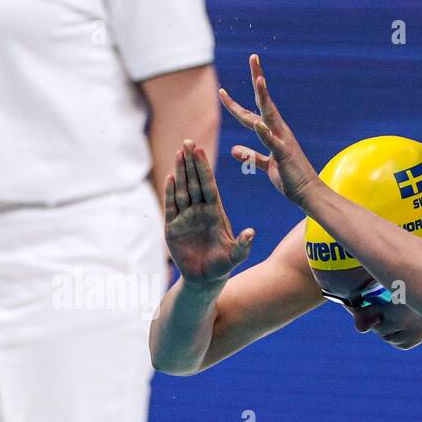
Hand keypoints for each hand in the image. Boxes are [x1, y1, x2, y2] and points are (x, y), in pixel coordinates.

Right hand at [164, 139, 254, 285]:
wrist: (205, 279)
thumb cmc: (223, 266)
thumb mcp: (236, 256)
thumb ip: (243, 244)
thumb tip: (251, 232)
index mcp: (215, 212)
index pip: (209, 186)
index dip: (204, 169)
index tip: (201, 151)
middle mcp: (199, 211)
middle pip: (194, 182)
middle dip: (191, 163)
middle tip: (187, 142)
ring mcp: (185, 217)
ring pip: (182, 190)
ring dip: (180, 172)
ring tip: (178, 154)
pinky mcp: (172, 227)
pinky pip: (171, 207)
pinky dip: (169, 193)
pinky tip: (169, 178)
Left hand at [220, 54, 320, 203]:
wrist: (309, 193)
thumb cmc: (289, 179)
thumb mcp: (266, 166)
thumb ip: (251, 156)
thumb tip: (234, 149)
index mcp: (272, 133)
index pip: (252, 112)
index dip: (235, 103)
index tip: (221, 90)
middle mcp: (278, 131)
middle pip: (263, 102)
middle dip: (258, 79)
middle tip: (253, 58)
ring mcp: (282, 141)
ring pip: (270, 115)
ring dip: (265, 97)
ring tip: (260, 80)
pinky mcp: (284, 155)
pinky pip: (272, 142)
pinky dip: (264, 133)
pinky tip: (258, 123)